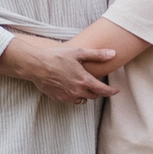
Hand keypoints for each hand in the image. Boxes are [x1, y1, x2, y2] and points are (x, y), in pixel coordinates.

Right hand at [0, 33, 118, 102]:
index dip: (111, 91)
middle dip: (97, 91)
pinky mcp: (58, 99)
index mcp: (84, 80)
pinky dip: (73, 96)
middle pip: (93, 96)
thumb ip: (97, 54)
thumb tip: (113, 53)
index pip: (103, 90)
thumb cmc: (57, 57)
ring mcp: (67, 96)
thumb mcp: (79, 52)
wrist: (36, 66)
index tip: (116, 91)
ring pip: (82, 100)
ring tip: (82, 85)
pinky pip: (70, 100)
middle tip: (97, 84)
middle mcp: (77, 91)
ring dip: (85, 94)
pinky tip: (70, 87)